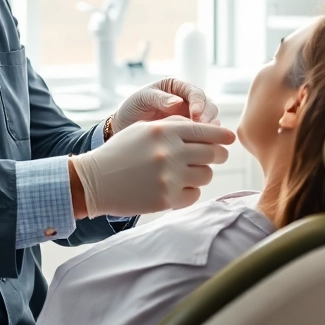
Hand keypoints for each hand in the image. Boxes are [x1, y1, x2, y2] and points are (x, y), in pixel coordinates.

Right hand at [70, 116, 234, 217]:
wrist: (95, 181)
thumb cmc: (121, 152)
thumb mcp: (144, 129)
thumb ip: (174, 126)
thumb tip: (206, 130)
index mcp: (165, 131)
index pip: (206, 131)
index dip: (222, 135)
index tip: (230, 139)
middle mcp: (170, 152)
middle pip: (212, 154)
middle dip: (218, 155)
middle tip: (216, 157)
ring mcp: (169, 177)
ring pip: (206, 175)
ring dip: (202, 173)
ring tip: (187, 173)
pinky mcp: (166, 199)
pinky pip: (194, 195)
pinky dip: (189, 191)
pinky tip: (175, 187)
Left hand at [113, 77, 218, 132]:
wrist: (125, 126)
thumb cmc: (133, 107)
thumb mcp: (142, 98)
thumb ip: (160, 99)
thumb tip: (178, 102)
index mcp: (177, 87)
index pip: (195, 93)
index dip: (199, 103)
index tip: (195, 115)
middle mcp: (188, 101)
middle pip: (208, 107)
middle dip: (207, 118)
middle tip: (200, 130)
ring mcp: (190, 117)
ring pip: (210, 121)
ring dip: (209, 130)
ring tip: (201, 139)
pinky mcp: (190, 132)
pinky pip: (204, 135)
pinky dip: (204, 140)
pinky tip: (198, 147)